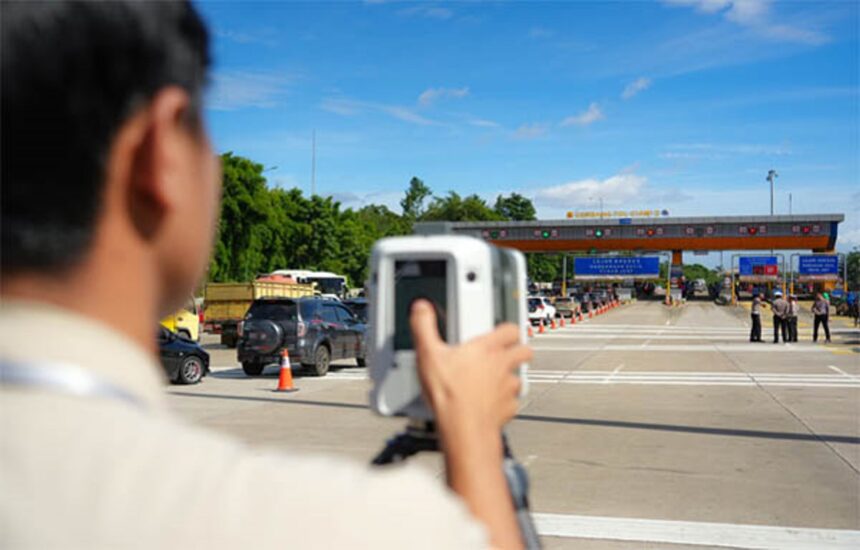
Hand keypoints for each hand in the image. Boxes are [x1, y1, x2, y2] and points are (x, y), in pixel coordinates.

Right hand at [409, 299, 530, 431]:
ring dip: (509, 377)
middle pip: (524, 352)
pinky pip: (511, 403)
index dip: (507, 329)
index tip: (502, 331)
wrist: (463, 430)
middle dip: (518, 350)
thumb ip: (424, 327)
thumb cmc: (449, 395)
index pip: (510, 330)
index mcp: (487, 349)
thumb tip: (421, 309)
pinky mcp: (508, 409)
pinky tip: (489, 405)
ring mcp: (508, 388)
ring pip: (518, 378)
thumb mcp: (428, 355)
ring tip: (494, 380)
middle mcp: (502, 366)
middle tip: (507, 352)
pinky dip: (504, 403)